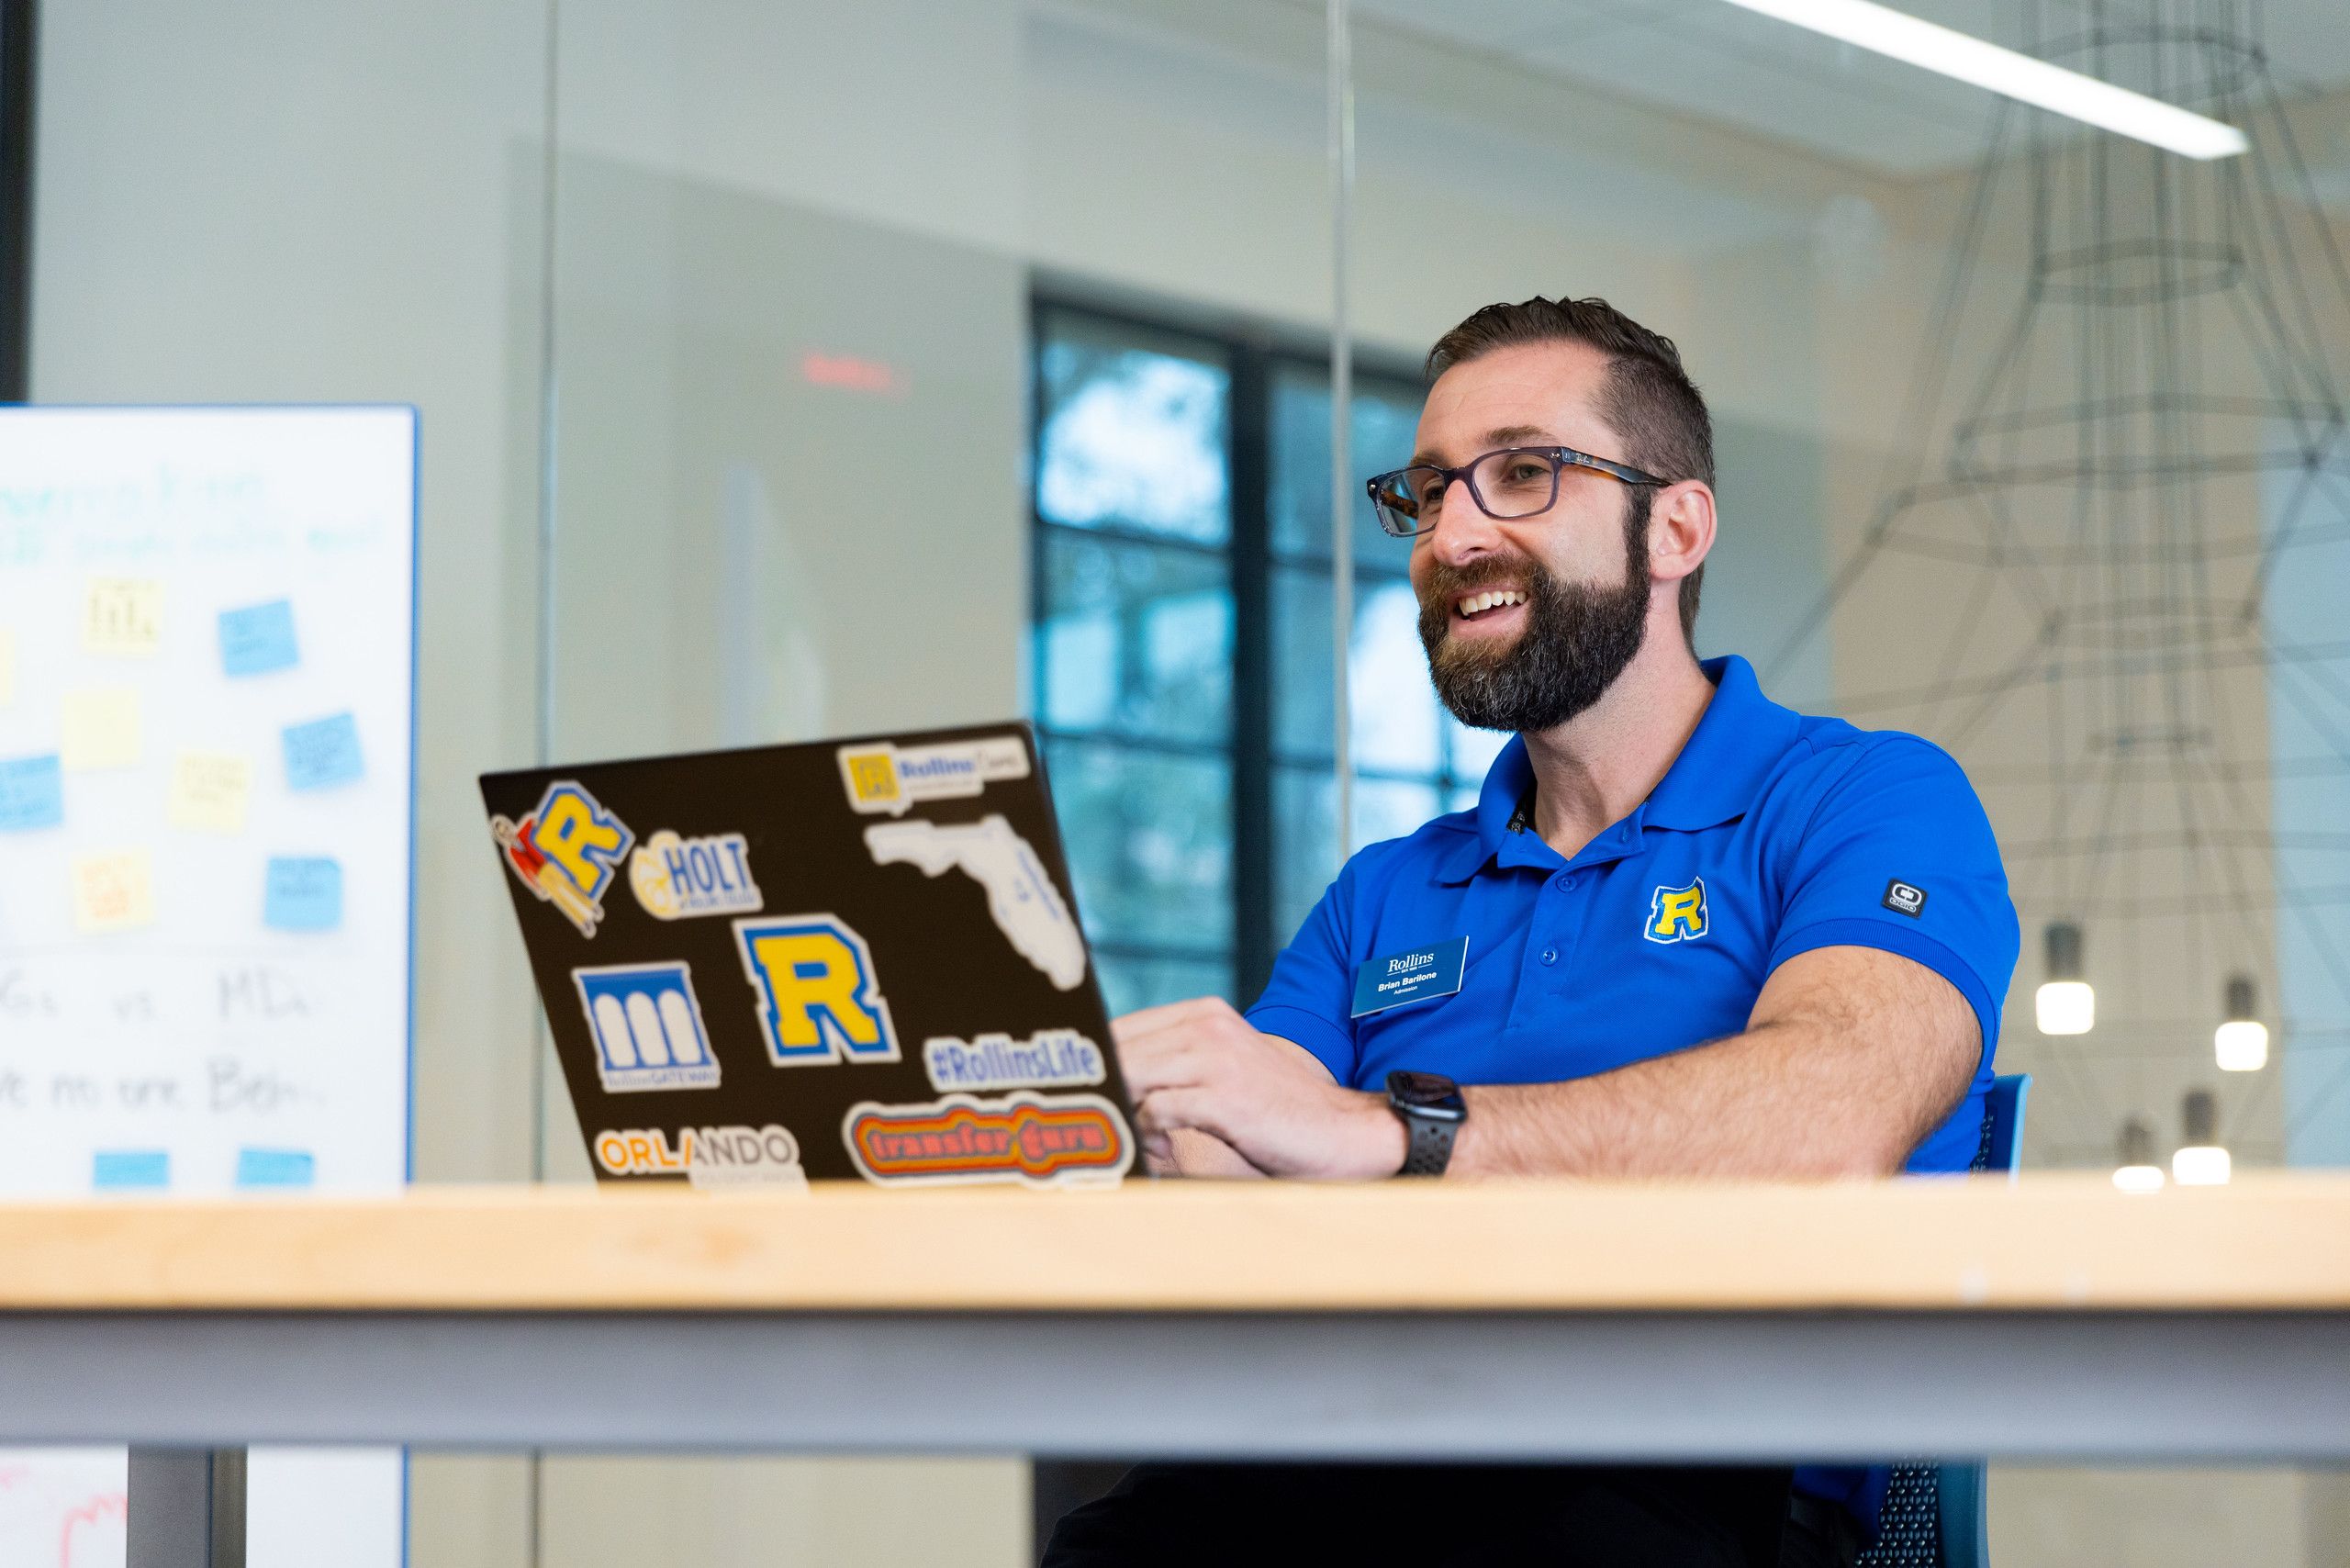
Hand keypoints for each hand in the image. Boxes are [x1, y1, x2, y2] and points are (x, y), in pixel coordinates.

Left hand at [1112, 997, 1405, 1179]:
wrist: (1342, 1130)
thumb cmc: (1276, 1107)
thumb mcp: (1223, 1068)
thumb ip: (1175, 1063)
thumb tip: (1112, 1079)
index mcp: (1203, 1012)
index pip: (1121, 1026)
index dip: (1092, 1060)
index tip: (1076, 1088)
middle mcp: (1207, 1025)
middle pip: (1119, 1048)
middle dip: (1099, 1086)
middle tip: (1090, 1118)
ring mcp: (1216, 1058)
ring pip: (1131, 1075)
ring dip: (1120, 1110)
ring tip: (1126, 1135)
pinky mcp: (1224, 1097)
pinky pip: (1155, 1110)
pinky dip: (1146, 1132)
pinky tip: (1160, 1146)